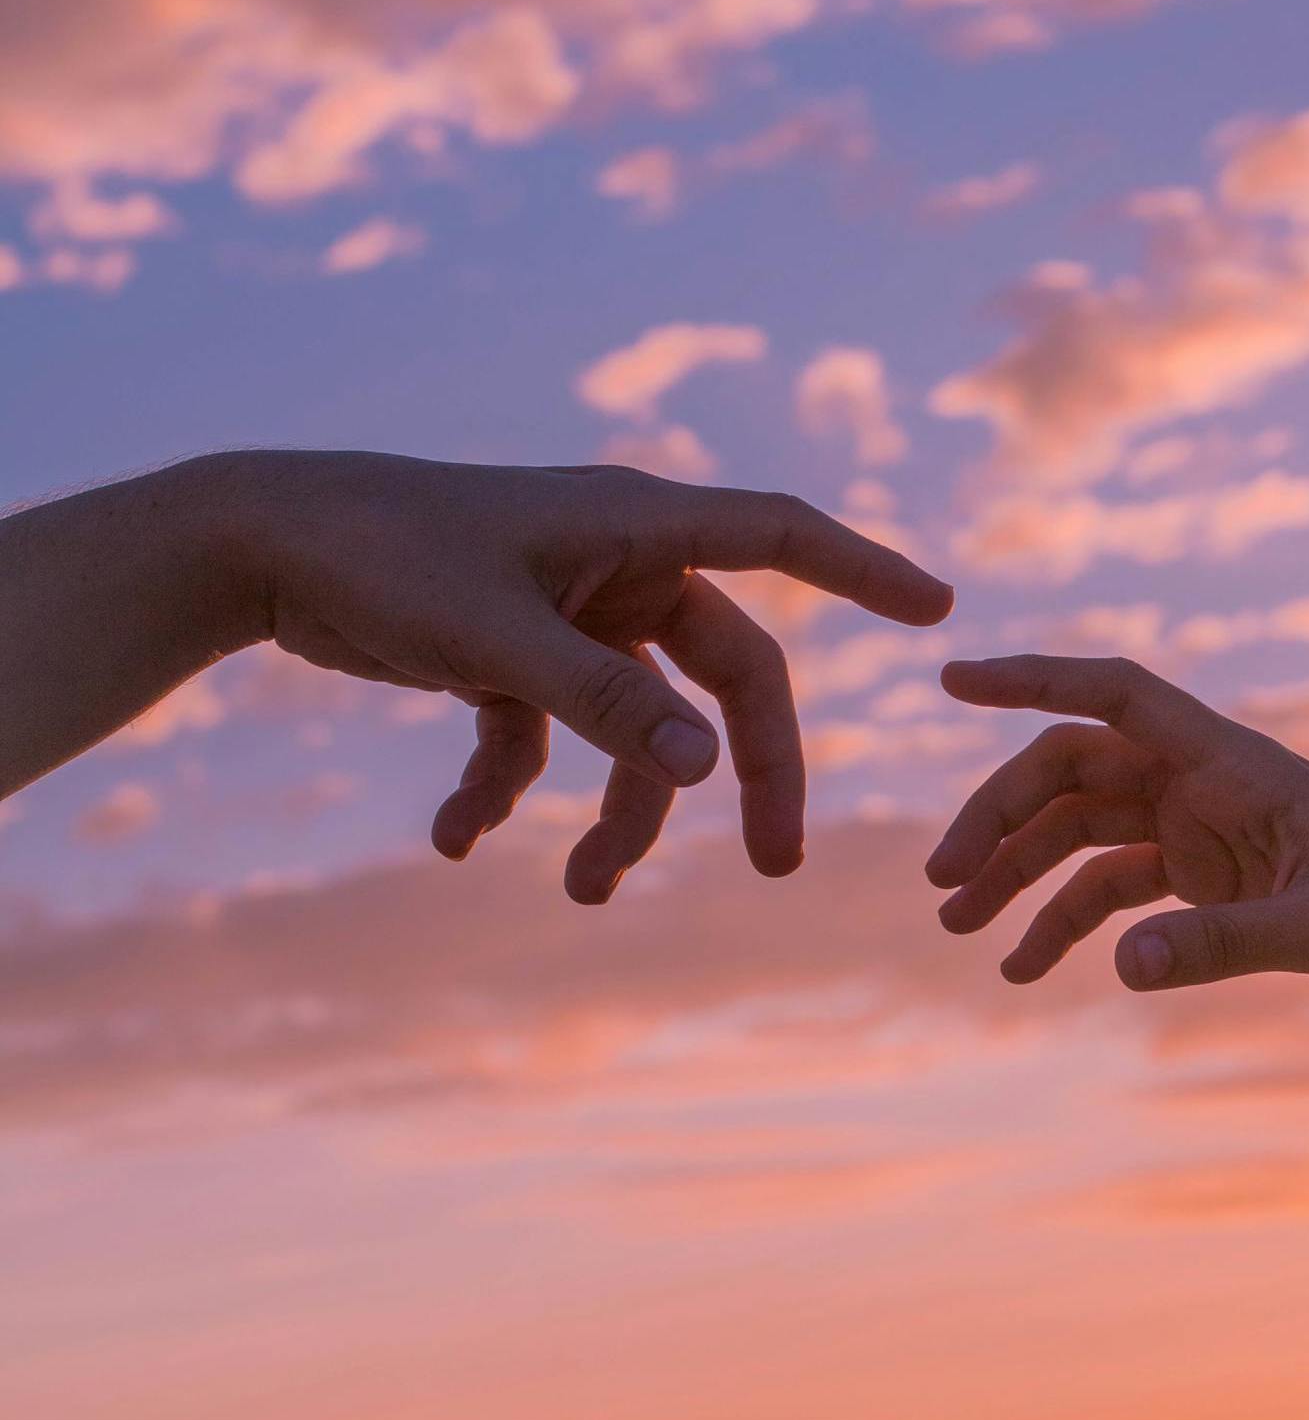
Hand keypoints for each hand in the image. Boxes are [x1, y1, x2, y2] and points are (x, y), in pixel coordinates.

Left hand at [232, 451, 951, 901]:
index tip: (939, 609)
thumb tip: (708, 770)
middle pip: (724, 674)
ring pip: (637, 726)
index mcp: (637, 527)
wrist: (257, 543)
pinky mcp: (508, 653)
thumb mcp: (498, 636)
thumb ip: (606, 703)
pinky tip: (454, 839)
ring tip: (581, 892)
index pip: (783, 537)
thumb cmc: (380, 556)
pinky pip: (542, 738)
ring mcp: (567, 614)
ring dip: (618, 812)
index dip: (867, 572)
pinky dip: (509, 792)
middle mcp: (619, 568)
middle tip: (776, 862)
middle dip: (746, 772)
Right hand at [926, 655, 1308, 1010]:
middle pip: (1072, 772)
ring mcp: (1197, 828)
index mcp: (1232, 760)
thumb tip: (1120, 966)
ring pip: (1078, 833)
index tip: (953, 679)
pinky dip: (1063, 925)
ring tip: (957, 928)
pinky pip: (1110, 889)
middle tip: (942, 883)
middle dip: (1000, 818)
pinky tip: (1023, 970)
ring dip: (1015, 874)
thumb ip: (1223, 945)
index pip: (1115, 693)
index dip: (1032, 679)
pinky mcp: (1202, 878)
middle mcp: (1203, 781)